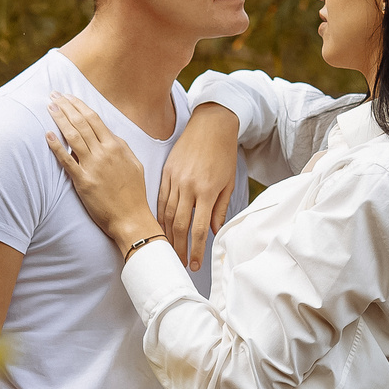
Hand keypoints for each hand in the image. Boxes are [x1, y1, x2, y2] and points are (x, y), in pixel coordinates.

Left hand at [47, 96, 162, 252]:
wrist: (132, 218)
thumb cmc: (134, 193)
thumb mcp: (134, 164)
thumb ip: (121, 147)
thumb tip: (109, 136)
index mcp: (117, 146)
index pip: (94, 119)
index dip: (79, 105)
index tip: (68, 96)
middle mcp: (105, 152)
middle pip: (81, 122)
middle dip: (66, 106)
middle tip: (53, 94)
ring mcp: (93, 166)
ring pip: (73, 136)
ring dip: (60, 119)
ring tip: (49, 106)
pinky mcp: (83, 182)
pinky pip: (67, 161)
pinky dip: (57, 147)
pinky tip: (47, 135)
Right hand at [160, 103, 239, 269]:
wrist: (211, 125)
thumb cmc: (223, 154)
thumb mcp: (228, 183)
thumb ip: (220, 209)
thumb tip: (212, 232)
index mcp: (207, 191)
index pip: (198, 228)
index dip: (195, 249)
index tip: (193, 263)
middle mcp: (188, 186)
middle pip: (179, 225)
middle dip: (178, 247)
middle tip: (179, 262)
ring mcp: (174, 179)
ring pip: (166, 214)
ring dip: (167, 235)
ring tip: (169, 249)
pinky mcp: (166, 172)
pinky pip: (160, 198)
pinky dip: (160, 215)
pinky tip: (160, 227)